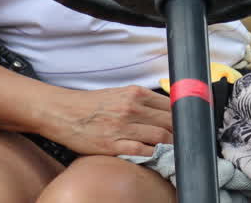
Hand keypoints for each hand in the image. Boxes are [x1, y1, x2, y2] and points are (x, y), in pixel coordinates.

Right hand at [38, 85, 171, 156]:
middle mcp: (131, 108)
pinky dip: (153, 155)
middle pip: (170, 122)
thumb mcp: (118, 94)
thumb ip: (140, 101)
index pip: (171, 105)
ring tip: (173, 151)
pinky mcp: (114, 144)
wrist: (62, 111)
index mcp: (134, 93)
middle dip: (181, 133)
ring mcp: (123, 127)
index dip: (183, 117)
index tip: (187, 125)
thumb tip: (164, 110)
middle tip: (183, 140)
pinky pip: (143, 151)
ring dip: (170, 146)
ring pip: (161, 137)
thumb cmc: (90, 104)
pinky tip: (154, 156)